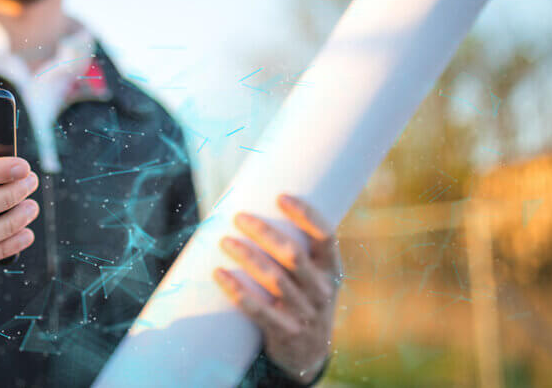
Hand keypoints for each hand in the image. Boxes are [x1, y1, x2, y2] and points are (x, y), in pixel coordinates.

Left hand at [212, 194, 341, 383]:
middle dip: (264, 233)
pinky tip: (219, 274)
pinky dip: (237, 291)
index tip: (280, 197)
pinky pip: (258, 310)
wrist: (308, 355)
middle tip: (239, 217)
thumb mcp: (313, 277)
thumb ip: (296, 249)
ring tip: (225, 241)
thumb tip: (257, 206)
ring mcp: (305, 313)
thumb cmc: (302, 299)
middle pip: (292, 254)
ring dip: (247, 257)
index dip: (305, 215)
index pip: (325, 236)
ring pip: (274, 279)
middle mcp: (322, 290)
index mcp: (331, 270)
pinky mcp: (285, 332)